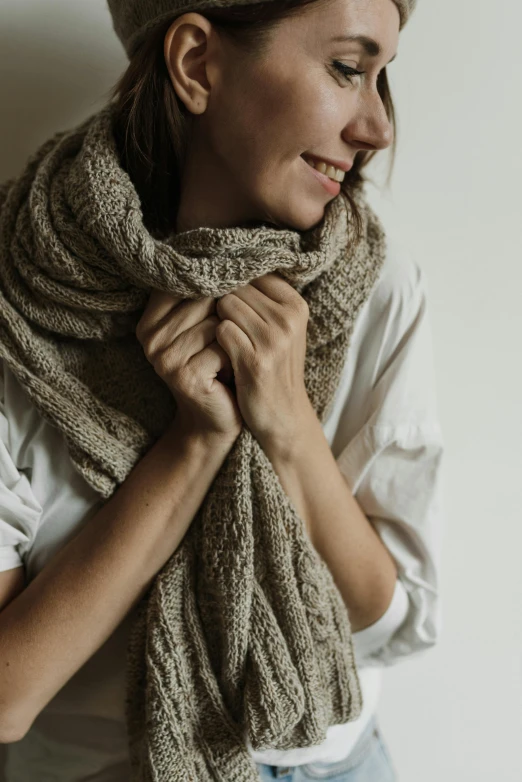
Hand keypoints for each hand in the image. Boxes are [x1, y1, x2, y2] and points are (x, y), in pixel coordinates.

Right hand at [136, 289, 242, 441]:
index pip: (187, 282)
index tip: (225, 309)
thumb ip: (204, 295)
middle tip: (227, 342)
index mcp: (149, 320)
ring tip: (228, 356)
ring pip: (215, 323)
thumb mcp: (204, 327)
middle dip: (226, 317)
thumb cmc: (216, 366)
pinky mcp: (183, 376)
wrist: (217, 418)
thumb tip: (225, 254)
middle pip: (203, 300)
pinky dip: (234, 356)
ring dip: (233, 338)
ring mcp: (164, 358)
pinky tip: (230, 371)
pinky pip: (221, 346)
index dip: (215, 290)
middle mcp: (150, 338)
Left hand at [214, 272, 312, 452]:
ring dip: (217, 321)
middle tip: (222, 325)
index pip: (252, 271)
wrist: (282, 416)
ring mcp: (275, 338)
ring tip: (224, 342)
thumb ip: (259, 299)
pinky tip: (222, 355)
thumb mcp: (278, 329)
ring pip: (226, 304)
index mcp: (296, 304)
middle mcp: (289, 317)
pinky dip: (215, 341)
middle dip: (223, 303)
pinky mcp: (257, 359)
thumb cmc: (273, 367)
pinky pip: (221, 330)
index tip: (224, 301)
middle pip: (235, 285)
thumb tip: (222, 262)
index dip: (232, 284)